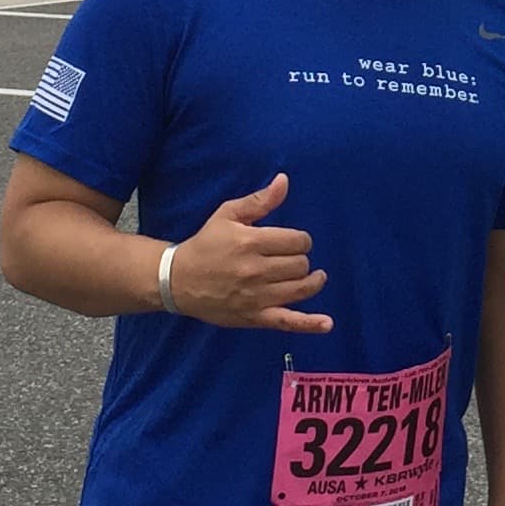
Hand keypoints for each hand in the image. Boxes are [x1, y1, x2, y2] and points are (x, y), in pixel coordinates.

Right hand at [165, 174, 332, 331]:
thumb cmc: (206, 244)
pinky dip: (310, 324)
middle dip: (301, 259)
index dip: (300, 240)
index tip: (293, 241)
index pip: (296, 241)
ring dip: (312, 282)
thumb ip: (259, 200)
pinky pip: (287, 322)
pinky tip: (327, 324)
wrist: (178, 280)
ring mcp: (256, 296)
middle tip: (291, 258)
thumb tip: (284, 181)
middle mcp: (256, 270)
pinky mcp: (254, 317)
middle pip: (300, 264)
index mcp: (251, 242)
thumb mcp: (228, 214)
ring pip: (300, 289)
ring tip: (314, 277)